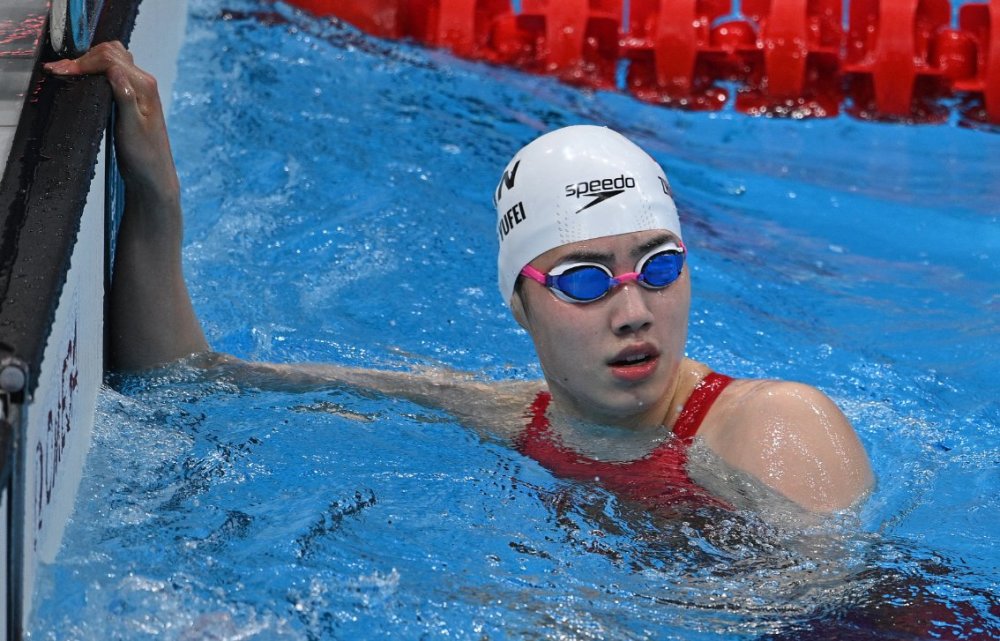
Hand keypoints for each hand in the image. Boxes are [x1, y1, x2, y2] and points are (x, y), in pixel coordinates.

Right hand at [45, 41, 179, 199]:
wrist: (152, 174)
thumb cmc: (144, 155)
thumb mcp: (131, 128)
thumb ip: (125, 98)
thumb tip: (114, 70)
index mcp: (144, 86)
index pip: (110, 60)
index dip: (83, 62)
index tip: (58, 71)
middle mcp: (143, 82)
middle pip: (109, 54)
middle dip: (82, 59)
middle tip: (57, 71)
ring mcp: (137, 88)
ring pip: (110, 60)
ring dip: (87, 62)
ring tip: (65, 72)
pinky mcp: (130, 96)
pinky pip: (111, 73)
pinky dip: (93, 70)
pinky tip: (79, 78)